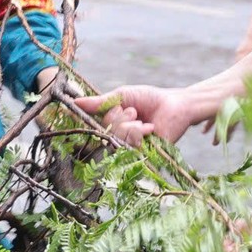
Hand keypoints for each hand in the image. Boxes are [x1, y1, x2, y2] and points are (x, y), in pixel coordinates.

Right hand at [74, 84, 203, 147]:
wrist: (175, 104)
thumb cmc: (150, 99)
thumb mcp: (123, 96)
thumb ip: (101, 102)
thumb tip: (75, 102)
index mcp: (110, 124)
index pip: (95, 124)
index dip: (105, 115)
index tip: (118, 107)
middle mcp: (118, 137)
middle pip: (105, 132)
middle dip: (118, 119)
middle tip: (133, 111)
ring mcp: (129, 147)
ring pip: (117, 139)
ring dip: (129, 126)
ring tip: (141, 118)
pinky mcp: (143, 155)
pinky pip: (130, 146)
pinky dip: (138, 133)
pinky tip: (150, 128)